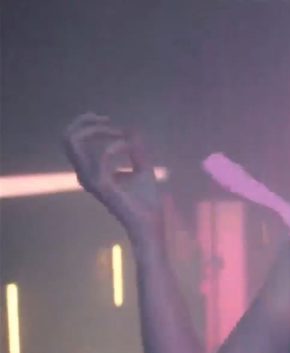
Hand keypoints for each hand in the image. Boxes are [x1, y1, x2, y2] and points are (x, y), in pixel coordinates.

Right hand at [62, 113, 161, 238]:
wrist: (151, 223)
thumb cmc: (147, 200)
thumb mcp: (143, 167)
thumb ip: (136, 149)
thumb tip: (131, 129)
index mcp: (90, 171)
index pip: (73, 140)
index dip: (91, 124)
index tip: (116, 126)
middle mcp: (85, 174)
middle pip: (67, 137)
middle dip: (87, 121)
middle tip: (110, 122)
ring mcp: (90, 179)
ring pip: (74, 141)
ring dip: (100, 130)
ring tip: (122, 134)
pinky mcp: (101, 184)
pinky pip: (101, 153)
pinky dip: (117, 144)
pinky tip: (130, 146)